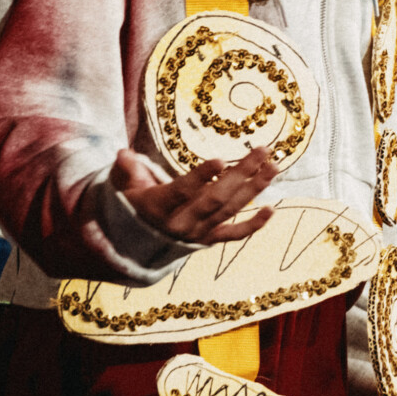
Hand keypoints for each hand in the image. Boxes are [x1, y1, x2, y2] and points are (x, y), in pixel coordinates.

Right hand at [116, 146, 274, 244]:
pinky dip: (253, 225)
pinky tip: (271, 210)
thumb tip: (124, 153)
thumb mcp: (123, 187)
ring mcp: (198, 233)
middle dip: (241, 174)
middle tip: (262, 151)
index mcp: (159, 207)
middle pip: (216, 198)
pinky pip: (233, 235)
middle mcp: (182, 223)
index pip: (183, 191)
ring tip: (273, 167)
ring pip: (229, 210)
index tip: (220, 160)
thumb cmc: (131, 206)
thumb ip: (127, 170)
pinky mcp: (208, 240)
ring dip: (254, 189)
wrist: (132, 245)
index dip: (201, 177)